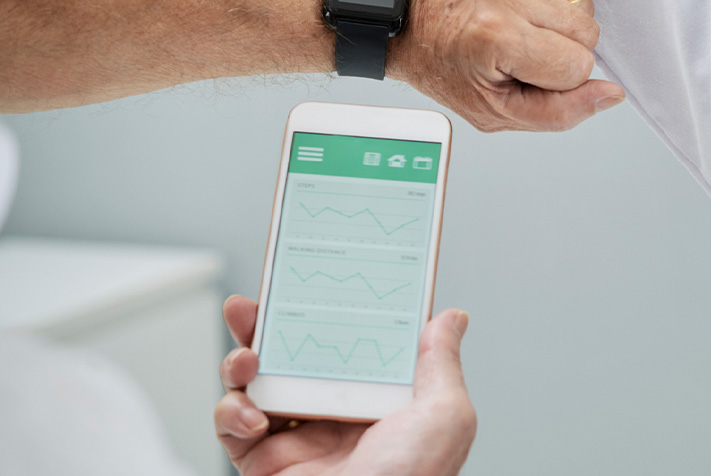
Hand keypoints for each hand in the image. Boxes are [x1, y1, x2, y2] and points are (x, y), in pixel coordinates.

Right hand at [214, 296, 475, 475]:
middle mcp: (336, 415)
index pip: (347, 341)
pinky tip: (252, 417)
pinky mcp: (264, 464)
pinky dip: (231, 414)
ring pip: (254, 384)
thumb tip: (452, 317)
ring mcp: (298, 439)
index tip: (310, 280)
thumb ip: (439, 361)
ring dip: (239, 363)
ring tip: (246, 360)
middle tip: (249, 307)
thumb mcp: (445, 413)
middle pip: (291, 355)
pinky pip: (232, 428)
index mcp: (379, 398)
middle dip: (265, 327)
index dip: (327, 311)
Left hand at [390, 0, 623, 131]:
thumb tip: (613, 94)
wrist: (407, 18)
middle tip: (518, 50)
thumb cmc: (446, 67)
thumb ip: (561, 112)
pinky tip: (519, 2)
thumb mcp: (496, 111)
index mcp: (497, 36)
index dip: (556, 79)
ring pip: (583, 4)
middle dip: (561, 49)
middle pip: (588, 32)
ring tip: (517, 24)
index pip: (579, 66)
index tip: (519, 71)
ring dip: (558, 20)